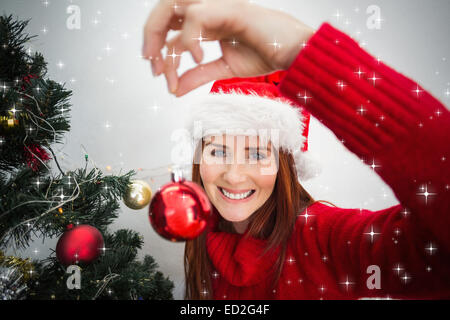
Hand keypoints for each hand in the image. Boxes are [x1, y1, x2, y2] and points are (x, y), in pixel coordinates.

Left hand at [142, 0, 313, 96]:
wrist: (293, 52)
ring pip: (173, 6)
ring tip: (163, 63)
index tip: (160, 76)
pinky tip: (196, 58)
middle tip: (152, 64)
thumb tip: (174, 89)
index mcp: (207, 22)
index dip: (160, 50)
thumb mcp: (224, 69)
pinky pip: (197, 17)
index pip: (172, 28)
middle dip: (151, 35)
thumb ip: (198, 76)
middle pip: (165, 10)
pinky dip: (189, 39)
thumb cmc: (266, 53)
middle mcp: (208, 10)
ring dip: (160, 34)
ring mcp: (218, 5)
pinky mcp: (228, 8)